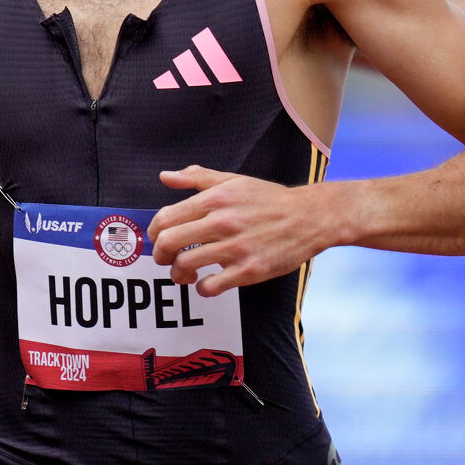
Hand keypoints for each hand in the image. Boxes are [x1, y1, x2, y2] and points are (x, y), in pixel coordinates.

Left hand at [146, 166, 331, 297]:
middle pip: (168, 242)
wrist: (311, 217)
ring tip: (184, 273)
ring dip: (178, 273)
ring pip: (185, 265)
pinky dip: (202, 288)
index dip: (154, 232)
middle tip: (164, 259)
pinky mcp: (250, 270)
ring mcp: (236, 248)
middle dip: (159, 254)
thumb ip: (197, 178)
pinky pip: (211, 286)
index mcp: (215, 199)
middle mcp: (222, 222)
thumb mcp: (234, 181)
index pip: (165, 218)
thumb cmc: (270, 199)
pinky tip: (207, 283)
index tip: (158, 239)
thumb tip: (165, 177)